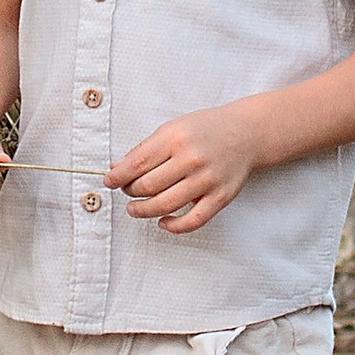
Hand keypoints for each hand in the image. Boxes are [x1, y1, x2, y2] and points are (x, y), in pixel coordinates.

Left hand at [108, 103, 266, 234]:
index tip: (108, 181)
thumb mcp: (172, 128)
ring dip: (144, 211)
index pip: (137, 163)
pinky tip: (162, 222)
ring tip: (135, 209)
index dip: (118, 176)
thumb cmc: (206, 129)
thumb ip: (146, 149)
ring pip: (166, 205)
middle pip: (148, 186)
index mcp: (175, 138)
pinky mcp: (220, 197)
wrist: (246, 133)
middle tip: (126, 192)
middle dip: (130, 192)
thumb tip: (118, 168)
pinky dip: (174, 226)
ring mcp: (207, 180)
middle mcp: (191, 159)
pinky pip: (193, 220)